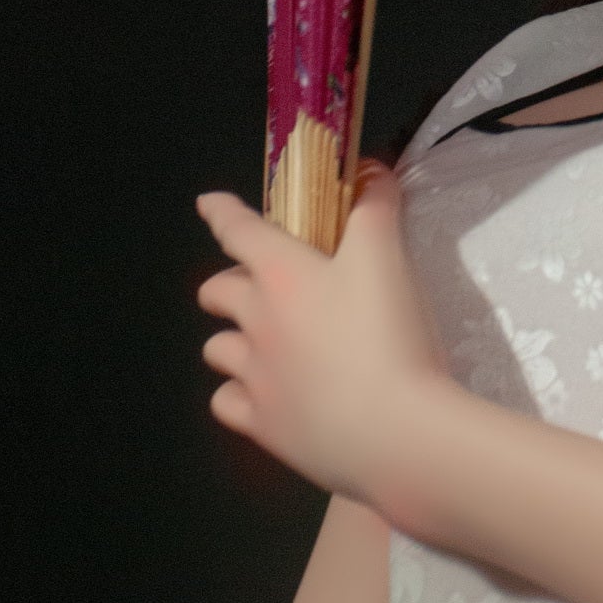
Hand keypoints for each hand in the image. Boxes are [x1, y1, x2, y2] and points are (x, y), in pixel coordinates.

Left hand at [195, 162, 445, 506]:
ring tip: (264, 343)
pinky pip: (228, 402)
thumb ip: (375, 207)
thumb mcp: (388, 255)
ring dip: (233, 339)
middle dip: (229, 283)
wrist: (394, 431)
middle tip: (261, 286)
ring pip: (217, 350)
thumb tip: (367, 171)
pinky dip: (241, 393)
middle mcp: (255, 323)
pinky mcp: (262, 426)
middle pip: (216, 292)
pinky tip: (266, 394)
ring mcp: (254, 378)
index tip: (207, 203)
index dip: (222, 212)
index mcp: (282, 275)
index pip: (239, 231)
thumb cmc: (388, 333)